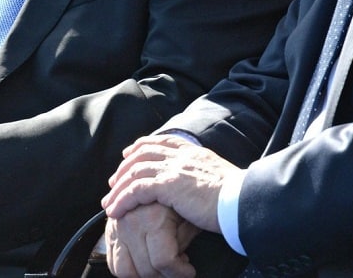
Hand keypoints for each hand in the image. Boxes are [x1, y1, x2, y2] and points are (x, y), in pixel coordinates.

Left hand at [103, 134, 237, 233]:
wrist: (243, 201)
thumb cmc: (236, 197)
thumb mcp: (218, 177)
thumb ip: (203, 175)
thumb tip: (199, 185)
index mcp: (194, 152)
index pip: (162, 142)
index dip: (142, 146)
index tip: (128, 154)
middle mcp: (182, 156)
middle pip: (143, 154)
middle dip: (123, 168)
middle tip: (112, 183)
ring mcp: (175, 169)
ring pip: (135, 172)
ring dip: (118, 188)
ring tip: (109, 203)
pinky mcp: (169, 186)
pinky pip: (137, 189)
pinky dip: (123, 200)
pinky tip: (115, 211)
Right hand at [105, 202, 198, 277]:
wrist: (153, 182)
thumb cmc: (177, 200)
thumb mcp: (187, 216)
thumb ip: (182, 239)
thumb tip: (181, 260)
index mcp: (154, 219)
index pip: (163, 260)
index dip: (179, 272)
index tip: (189, 272)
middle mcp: (132, 224)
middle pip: (146, 269)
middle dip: (165, 275)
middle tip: (176, 271)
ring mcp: (118, 229)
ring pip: (125, 271)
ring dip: (144, 275)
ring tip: (159, 268)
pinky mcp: (110, 234)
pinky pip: (113, 263)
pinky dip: (129, 270)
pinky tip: (145, 262)